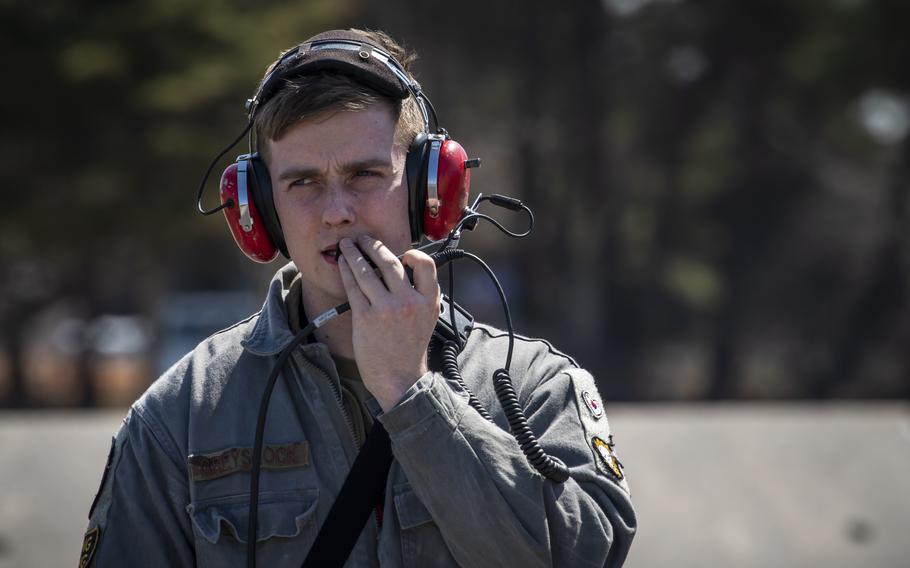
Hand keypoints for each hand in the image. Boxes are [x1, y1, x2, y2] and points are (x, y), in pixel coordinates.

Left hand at [337, 235, 439, 410]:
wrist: (399, 378)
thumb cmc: (410, 348)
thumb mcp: (427, 318)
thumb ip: (421, 294)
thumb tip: (404, 268)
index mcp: (428, 301)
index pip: (426, 265)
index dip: (413, 254)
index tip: (402, 252)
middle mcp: (409, 302)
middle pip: (390, 262)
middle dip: (373, 245)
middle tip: (363, 239)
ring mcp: (386, 309)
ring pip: (367, 271)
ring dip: (354, 254)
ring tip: (347, 246)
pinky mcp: (366, 318)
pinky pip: (353, 287)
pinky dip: (346, 272)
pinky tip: (343, 265)